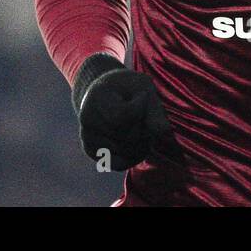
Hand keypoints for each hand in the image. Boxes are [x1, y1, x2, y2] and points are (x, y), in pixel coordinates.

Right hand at [72, 54, 171, 170]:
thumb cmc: (127, 87)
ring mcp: (87, 137)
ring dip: (142, 143)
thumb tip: (164, 132)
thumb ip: (154, 108)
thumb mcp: (143, 86)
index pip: (122, 116)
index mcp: (97, 97)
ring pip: (126, 152)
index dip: (140, 109)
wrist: (104, 91)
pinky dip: (133, 156)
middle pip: (128, 136)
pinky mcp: (92, 152)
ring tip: (139, 124)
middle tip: (145, 114)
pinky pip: (120, 164)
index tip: (141, 96)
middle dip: (145, 128)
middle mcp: (87, 119)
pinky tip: (135, 141)